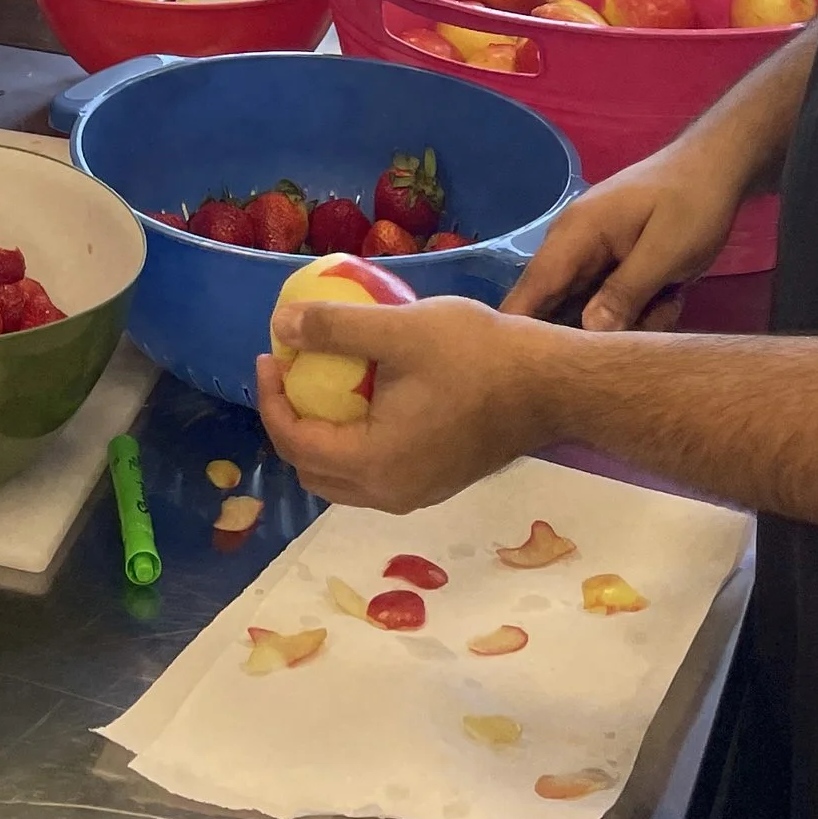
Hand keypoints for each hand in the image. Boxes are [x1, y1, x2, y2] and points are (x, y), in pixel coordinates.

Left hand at [257, 292, 555, 510]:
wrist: (548, 385)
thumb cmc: (474, 355)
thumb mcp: (398, 330)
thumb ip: (334, 328)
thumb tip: (280, 324)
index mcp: (374, 464)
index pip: (296, 442)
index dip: (270, 399)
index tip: (269, 355)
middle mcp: (390, 494)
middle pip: (313, 470)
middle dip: (289, 422)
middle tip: (288, 371)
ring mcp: (416, 493)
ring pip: (343, 477)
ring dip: (321, 434)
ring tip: (320, 380)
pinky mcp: (436, 480)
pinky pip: (374, 471)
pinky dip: (353, 439)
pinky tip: (365, 393)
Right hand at [499, 137, 749, 332]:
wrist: (715, 168)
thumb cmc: (691, 202)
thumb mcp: (665, 250)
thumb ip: (625, 292)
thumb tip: (587, 337)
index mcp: (573, 236)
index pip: (529, 292)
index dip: (523, 337)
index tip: (539, 378)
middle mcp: (571, 248)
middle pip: (557, 312)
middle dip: (596, 336)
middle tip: (650, 324)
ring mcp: (590, 258)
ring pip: (587, 314)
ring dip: (627, 324)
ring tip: (670, 303)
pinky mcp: (610, 268)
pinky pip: (607, 306)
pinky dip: (637, 313)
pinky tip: (670, 298)